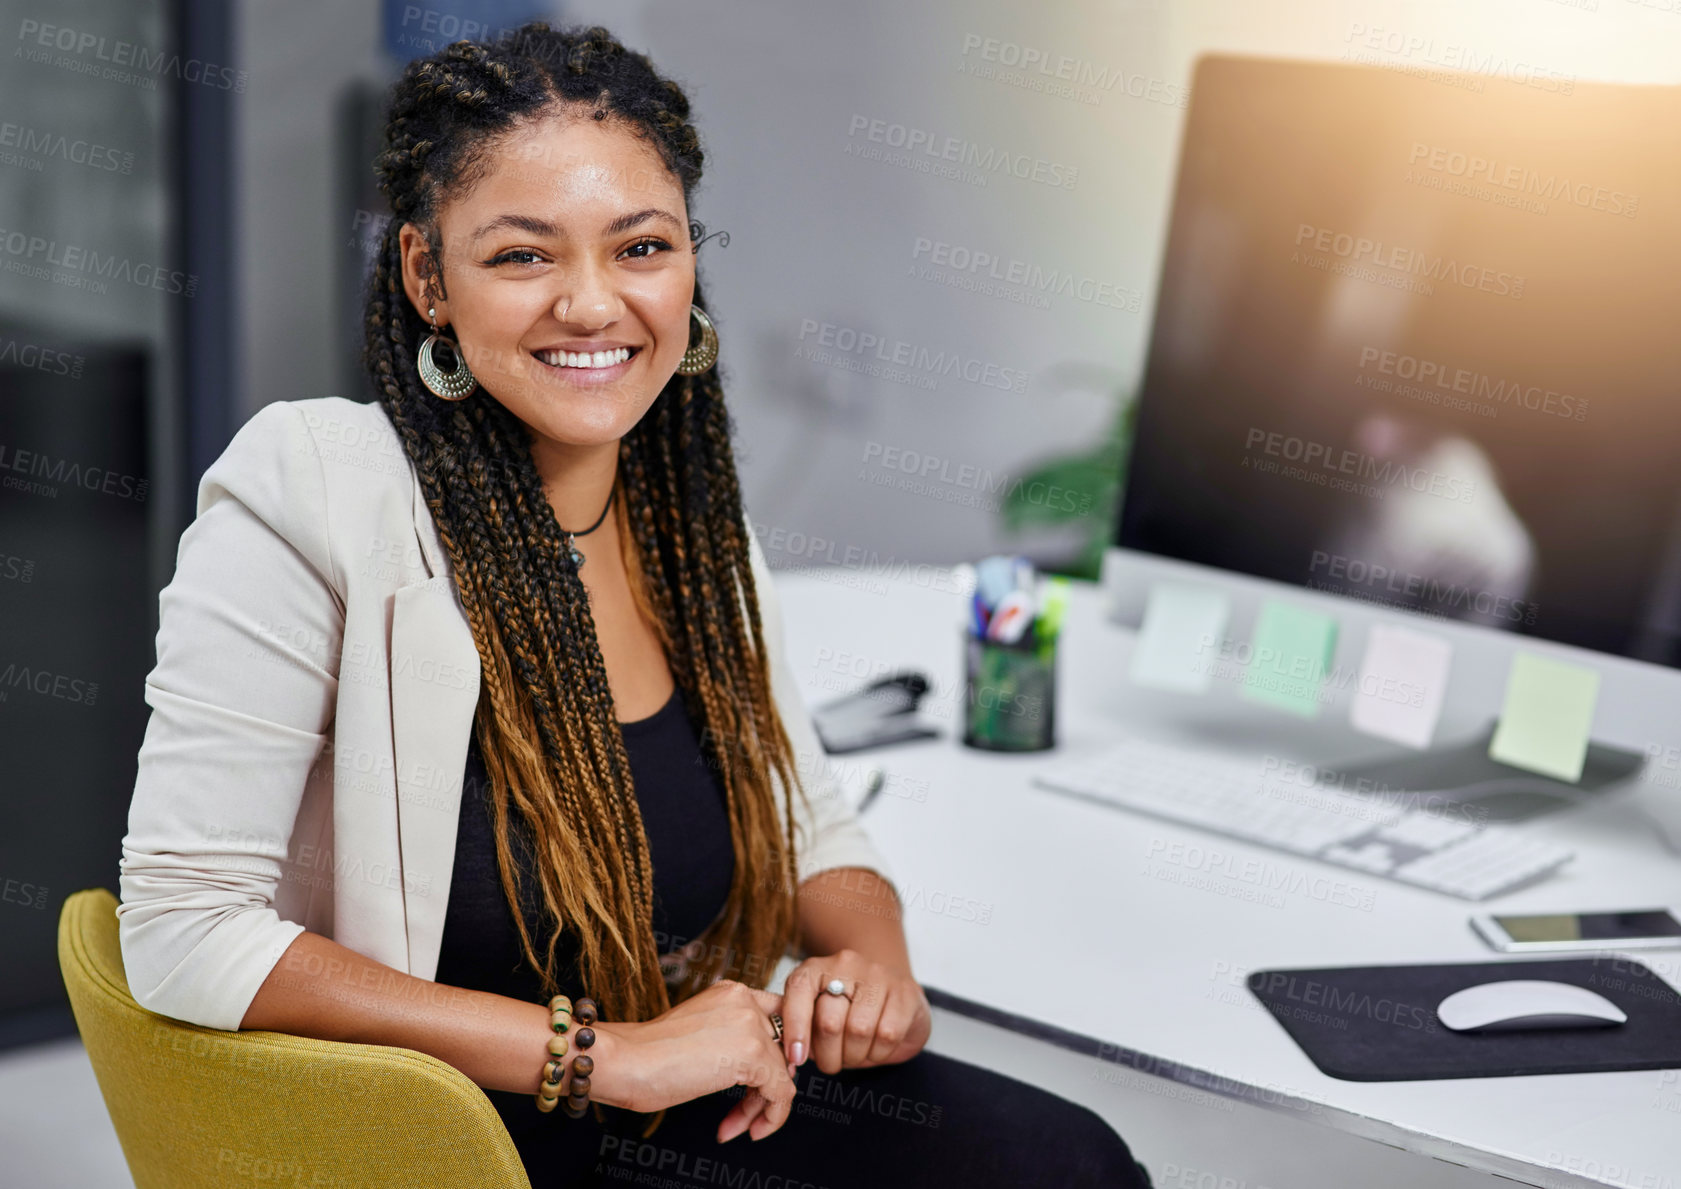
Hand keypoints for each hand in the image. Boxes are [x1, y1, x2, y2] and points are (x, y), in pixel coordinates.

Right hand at [590, 979, 796, 1142]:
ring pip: (780, 1073)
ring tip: (739, 1128)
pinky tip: (747, 1130)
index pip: (776, 1020)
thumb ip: (732, 1039)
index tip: (759, 1083)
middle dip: (765, 1086)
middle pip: (779, 1049)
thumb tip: (764, 1069)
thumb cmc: (648, 1056)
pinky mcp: (753, 1054)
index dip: (775, 1054)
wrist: (626, 1061)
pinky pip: (782, 1092)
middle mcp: (746, 1001)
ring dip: (760, 1107)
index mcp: (732, 992)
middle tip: (745, 1113)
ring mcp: (751, 1024)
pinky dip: (771, 1116)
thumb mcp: (701, 1034)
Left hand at [779, 949, 930, 1074]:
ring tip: (855, 1053)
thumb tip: (792, 1057)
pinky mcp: (906, 991)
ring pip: (859, 1030)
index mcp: (816, 968)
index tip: (796, 1057)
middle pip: (829, 1021)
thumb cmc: (848, 1012)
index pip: (798, 990)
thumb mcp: (816, 1017)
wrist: (892, 996)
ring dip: (855, 1056)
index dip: (795, 1027)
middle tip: (832, 1062)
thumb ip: (800, 1029)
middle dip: (829, 1055)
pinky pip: (888, 1034)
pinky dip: (879, 1053)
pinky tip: (877, 1048)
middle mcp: (846, 964)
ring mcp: (878, 975)